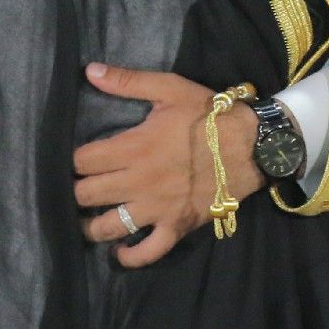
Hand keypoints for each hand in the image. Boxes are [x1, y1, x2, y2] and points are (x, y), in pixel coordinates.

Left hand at [73, 64, 264, 267]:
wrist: (253, 144)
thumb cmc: (210, 116)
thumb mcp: (170, 89)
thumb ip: (128, 81)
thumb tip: (90, 71)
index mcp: (133, 147)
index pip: (82, 160)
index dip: (75, 160)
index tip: (81, 159)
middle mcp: (138, 182)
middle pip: (86, 195)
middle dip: (78, 190)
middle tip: (83, 186)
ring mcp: (157, 208)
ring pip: (108, 226)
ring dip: (91, 225)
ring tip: (89, 219)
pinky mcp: (176, 226)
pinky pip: (147, 252)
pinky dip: (129, 256)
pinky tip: (119, 252)